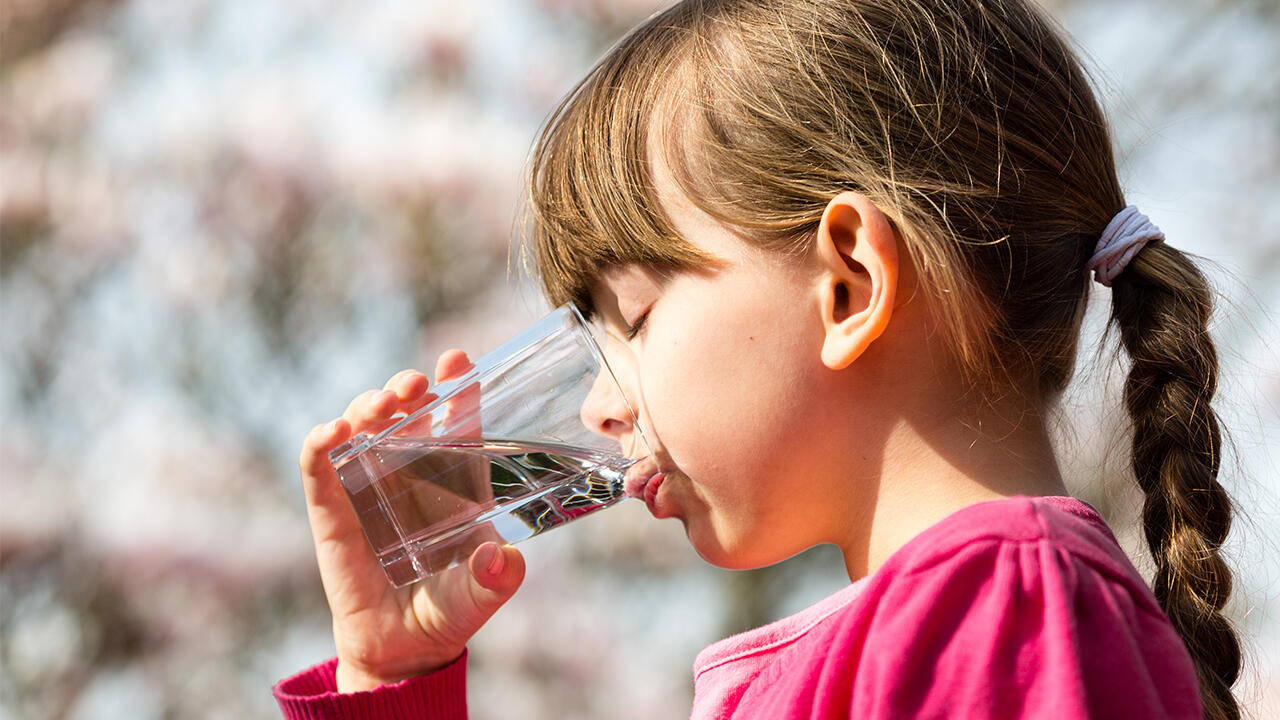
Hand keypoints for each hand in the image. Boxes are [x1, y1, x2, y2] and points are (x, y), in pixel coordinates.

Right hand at [298, 350, 525, 691]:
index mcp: (453, 479)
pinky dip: (320, 443)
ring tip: (382, 405)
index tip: (458, 359)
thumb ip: (495, 580)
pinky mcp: (330, 508)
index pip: (455, 420)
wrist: (401, 649)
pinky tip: (332, 432)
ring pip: (361, 424)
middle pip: (405, 410)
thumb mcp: (480, 594)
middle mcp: (409, 472)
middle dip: (407, 387)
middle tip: (415, 383)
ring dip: (368, 404)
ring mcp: (366, 485)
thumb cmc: (449, 610)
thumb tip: (503, 561)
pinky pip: (318, 465)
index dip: (457, 385)